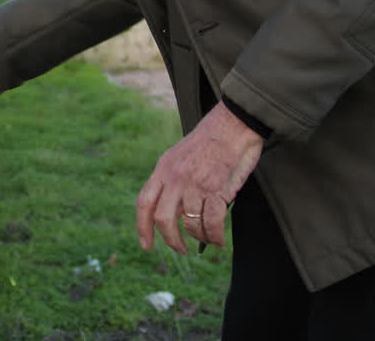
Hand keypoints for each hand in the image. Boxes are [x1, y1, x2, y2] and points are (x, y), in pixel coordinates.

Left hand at [136, 102, 262, 253]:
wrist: (233, 125)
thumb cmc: (210, 141)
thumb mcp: (179, 155)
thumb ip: (172, 180)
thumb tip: (176, 212)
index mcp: (163, 169)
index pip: (144, 202)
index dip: (142, 227)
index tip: (146, 245)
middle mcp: (175, 178)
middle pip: (163, 219)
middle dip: (171, 240)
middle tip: (180, 250)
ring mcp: (195, 184)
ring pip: (191, 224)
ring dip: (200, 238)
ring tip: (208, 240)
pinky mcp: (217, 189)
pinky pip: (213, 223)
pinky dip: (216, 237)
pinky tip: (219, 241)